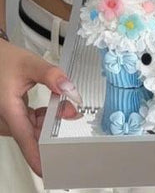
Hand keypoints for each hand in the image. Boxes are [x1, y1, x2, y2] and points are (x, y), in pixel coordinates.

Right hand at [0, 39, 81, 175]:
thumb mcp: (31, 64)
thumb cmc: (5, 60)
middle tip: (72, 114)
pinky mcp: (11, 115)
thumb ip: (52, 75)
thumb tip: (69, 88)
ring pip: (31, 129)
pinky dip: (41, 117)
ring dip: (48, 121)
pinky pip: (28, 123)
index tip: (48, 170)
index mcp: (8, 110)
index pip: (25, 139)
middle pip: (32, 134)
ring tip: (64, 107)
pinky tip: (51, 107)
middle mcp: (5, 118)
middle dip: (53, 128)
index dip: (37, 156)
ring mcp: (7, 118)